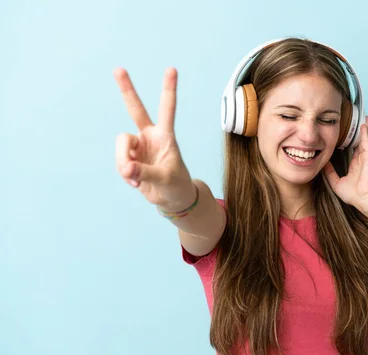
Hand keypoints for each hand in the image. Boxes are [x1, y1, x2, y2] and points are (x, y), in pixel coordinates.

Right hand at [114, 67, 194, 208]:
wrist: (171, 200)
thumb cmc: (176, 186)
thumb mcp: (165, 179)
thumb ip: (145, 172)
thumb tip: (126, 167)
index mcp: (165, 135)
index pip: (167, 109)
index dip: (169, 89)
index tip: (172, 69)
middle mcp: (150, 136)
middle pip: (135, 109)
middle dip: (127, 89)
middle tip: (118, 68)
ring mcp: (138, 147)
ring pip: (121, 146)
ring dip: (124, 163)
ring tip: (136, 179)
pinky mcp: (129, 159)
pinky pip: (119, 163)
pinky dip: (125, 175)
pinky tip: (136, 183)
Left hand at [323, 116, 367, 212]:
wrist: (363, 198)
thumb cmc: (353, 194)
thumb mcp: (336, 182)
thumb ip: (329, 173)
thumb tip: (322, 163)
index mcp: (355, 165)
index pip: (352, 150)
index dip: (349, 142)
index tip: (344, 134)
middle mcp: (361, 159)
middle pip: (360, 142)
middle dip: (359, 132)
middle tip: (356, 122)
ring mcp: (366, 157)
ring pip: (365, 139)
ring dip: (364, 129)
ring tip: (363, 118)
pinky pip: (367, 141)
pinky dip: (366, 132)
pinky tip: (364, 124)